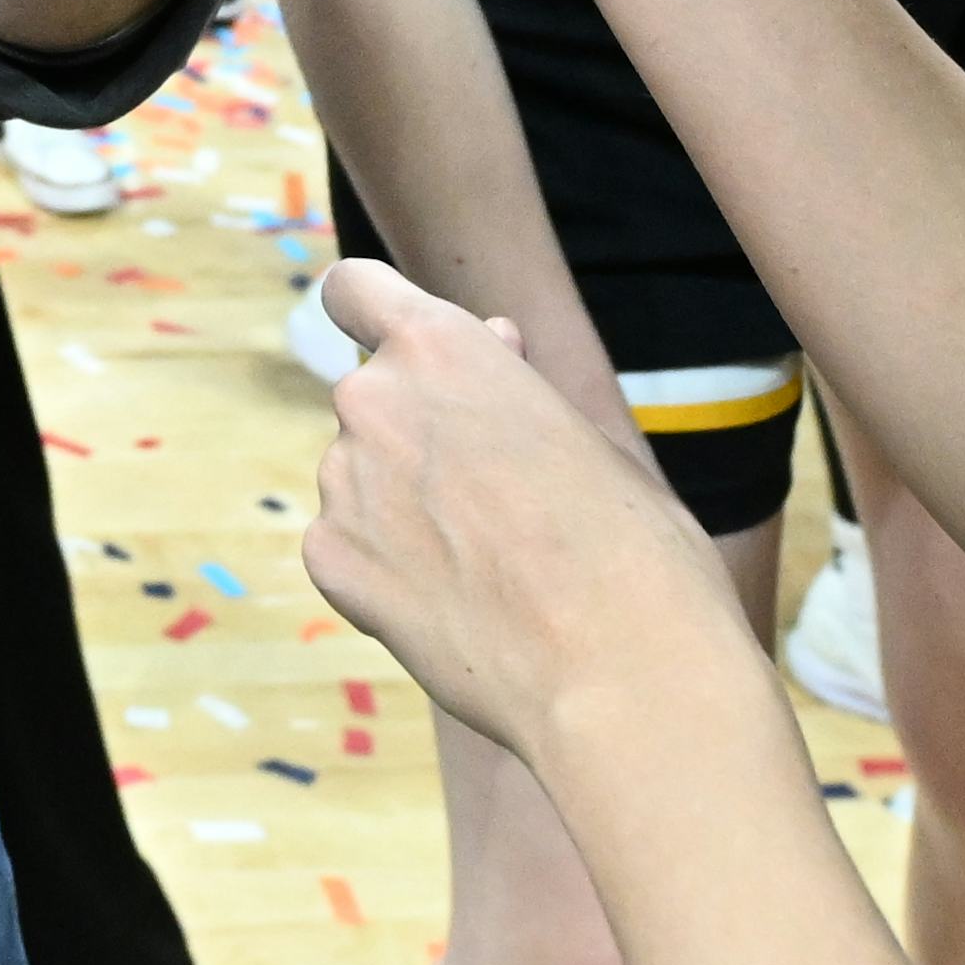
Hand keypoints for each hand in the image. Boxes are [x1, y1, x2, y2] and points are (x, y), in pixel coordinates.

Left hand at [295, 260, 749, 774]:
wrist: (624, 672)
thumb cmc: (634, 549)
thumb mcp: (586, 434)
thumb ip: (514, 384)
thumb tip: (489, 335)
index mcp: (443, 346)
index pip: (356, 291)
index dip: (371, 315)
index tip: (396, 349)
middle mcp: (375, 399)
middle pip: (371, 400)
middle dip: (415, 437)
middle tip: (495, 502)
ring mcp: (343, 482)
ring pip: (358, 479)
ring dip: (401, 507)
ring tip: (489, 568)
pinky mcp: (329, 561)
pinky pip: (344, 547)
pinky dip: (383, 571)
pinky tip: (454, 606)